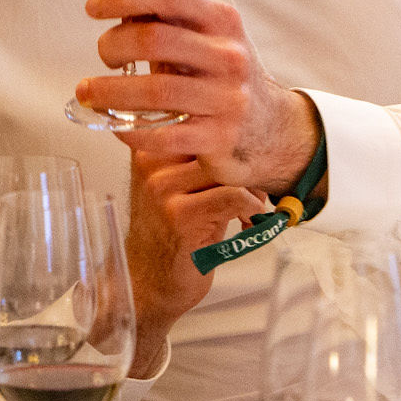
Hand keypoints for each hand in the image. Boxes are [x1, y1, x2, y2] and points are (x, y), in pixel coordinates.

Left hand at [77, 0, 320, 192]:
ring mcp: (226, 99)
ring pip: (154, 92)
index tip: (94, 7)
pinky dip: (130, 129)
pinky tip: (118, 124)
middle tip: (103, 56)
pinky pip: (162, 135)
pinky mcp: (219, 138)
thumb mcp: (207, 40)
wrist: (272, 130)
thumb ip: (167, 24)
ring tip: (88, 92)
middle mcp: (228, 56)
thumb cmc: (225, 79)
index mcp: (222, 22)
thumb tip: (117, 10)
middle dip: (112, 46)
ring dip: (109, 92)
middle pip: (153, 41)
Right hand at [125, 150, 263, 376]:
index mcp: (147, 147)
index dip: (228, 133)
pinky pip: (232, 195)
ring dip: (249, 186)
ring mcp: (161, 188)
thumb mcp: (173, 184)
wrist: (146, 282)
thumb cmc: (166, 233)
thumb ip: (193, 154)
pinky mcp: (179, 216)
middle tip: (254, 183)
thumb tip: (241, 129)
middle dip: (243, 162)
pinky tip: (247, 219)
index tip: (244, 150)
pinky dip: (249, 206)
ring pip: (226, 167)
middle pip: (215, 140)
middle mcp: (149, 162)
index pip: (196, 118)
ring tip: (249, 204)